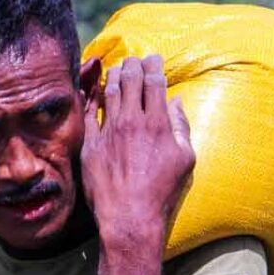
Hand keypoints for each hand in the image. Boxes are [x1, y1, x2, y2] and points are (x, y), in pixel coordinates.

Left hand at [81, 55, 193, 246]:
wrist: (130, 215)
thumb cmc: (162, 191)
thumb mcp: (185, 159)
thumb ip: (181, 126)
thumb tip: (175, 102)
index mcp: (157, 123)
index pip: (155, 82)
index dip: (154, 66)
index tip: (154, 59)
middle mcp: (132, 121)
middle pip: (131, 80)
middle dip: (134, 65)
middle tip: (135, 60)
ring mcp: (109, 131)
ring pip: (109, 91)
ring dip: (114, 75)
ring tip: (118, 69)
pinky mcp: (90, 144)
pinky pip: (89, 113)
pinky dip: (91, 97)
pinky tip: (93, 89)